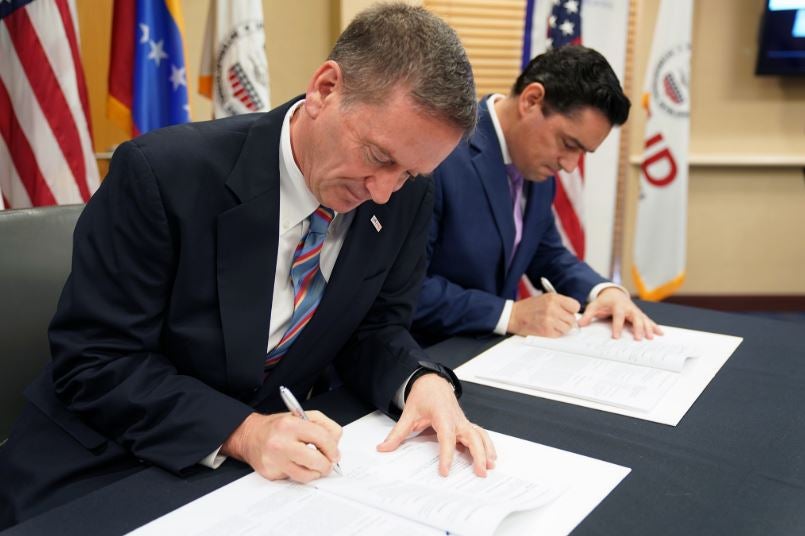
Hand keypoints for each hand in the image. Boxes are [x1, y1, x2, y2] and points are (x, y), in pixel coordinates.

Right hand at [221, 411, 341, 482]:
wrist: (250, 435)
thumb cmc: (278, 427)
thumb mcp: (302, 416)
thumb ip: (324, 425)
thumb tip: (336, 444)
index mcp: (291, 425)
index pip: (321, 438)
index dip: (333, 448)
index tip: (335, 454)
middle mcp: (280, 442)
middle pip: (315, 460)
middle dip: (326, 465)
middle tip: (328, 463)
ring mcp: (274, 460)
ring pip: (306, 475)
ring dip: (315, 473)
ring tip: (314, 466)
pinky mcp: (270, 473)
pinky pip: (293, 479)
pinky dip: (299, 474)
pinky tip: (296, 465)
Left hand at [377, 373, 495, 476]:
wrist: (433, 382)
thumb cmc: (423, 396)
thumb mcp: (408, 414)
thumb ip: (397, 433)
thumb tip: (383, 448)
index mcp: (442, 415)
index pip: (447, 438)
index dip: (447, 455)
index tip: (445, 470)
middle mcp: (456, 419)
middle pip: (472, 436)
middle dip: (478, 454)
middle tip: (480, 471)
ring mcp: (463, 421)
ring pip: (479, 435)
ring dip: (487, 450)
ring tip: (490, 466)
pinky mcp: (465, 424)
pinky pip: (480, 434)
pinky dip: (487, 445)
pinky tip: (491, 457)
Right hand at [508, 294, 579, 336]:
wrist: (513, 316)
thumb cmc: (528, 308)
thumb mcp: (545, 298)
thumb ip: (560, 304)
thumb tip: (573, 313)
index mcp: (553, 298)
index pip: (575, 306)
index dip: (572, 310)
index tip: (567, 312)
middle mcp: (552, 308)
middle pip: (572, 319)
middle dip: (567, 321)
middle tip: (557, 320)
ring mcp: (549, 320)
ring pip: (567, 328)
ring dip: (561, 328)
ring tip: (552, 324)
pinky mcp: (546, 331)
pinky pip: (559, 335)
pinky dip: (555, 334)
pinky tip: (547, 329)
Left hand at [579, 287, 662, 339]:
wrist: (614, 293)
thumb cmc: (604, 301)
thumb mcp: (594, 305)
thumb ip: (588, 315)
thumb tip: (580, 324)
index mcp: (618, 305)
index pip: (618, 316)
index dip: (617, 326)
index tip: (616, 336)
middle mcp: (629, 308)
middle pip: (635, 317)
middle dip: (638, 327)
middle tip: (638, 338)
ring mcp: (635, 311)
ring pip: (643, 319)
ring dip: (648, 328)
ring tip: (651, 337)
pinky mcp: (639, 314)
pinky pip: (648, 320)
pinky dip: (654, 326)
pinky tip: (660, 333)